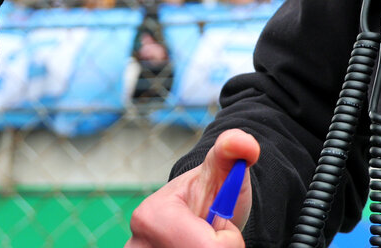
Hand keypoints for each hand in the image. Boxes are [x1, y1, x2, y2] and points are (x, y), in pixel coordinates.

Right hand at [126, 129, 260, 247]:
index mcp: (152, 218)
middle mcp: (136, 247)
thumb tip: (245, 143)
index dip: (225, 241)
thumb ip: (233, 151)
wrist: (193, 216)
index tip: (218, 228)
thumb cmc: (211, 193)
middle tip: (210, 237)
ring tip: (202, 244)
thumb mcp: (222, 170)